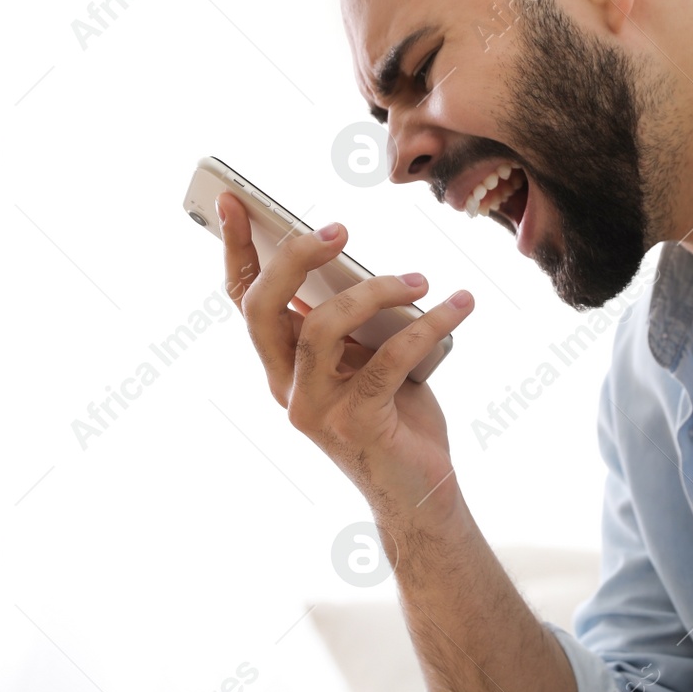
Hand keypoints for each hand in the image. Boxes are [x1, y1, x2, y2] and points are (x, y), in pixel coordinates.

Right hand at [218, 192, 473, 528]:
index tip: (233, 199)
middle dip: (296, 257)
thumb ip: (352, 320)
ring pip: (323, 327)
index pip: (245, 301)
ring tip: (419, 279)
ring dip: (375, 291)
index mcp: (283, 366)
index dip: (236, 249)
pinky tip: (459, 305)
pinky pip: (389, 359)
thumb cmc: (395, 417)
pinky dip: (429, 324)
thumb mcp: (366, 358)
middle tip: (340, 230)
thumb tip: (356, 262)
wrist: (418, 492)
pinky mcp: (358, 423)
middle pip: (264, 308)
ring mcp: (317, 408)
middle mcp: (287, 387)